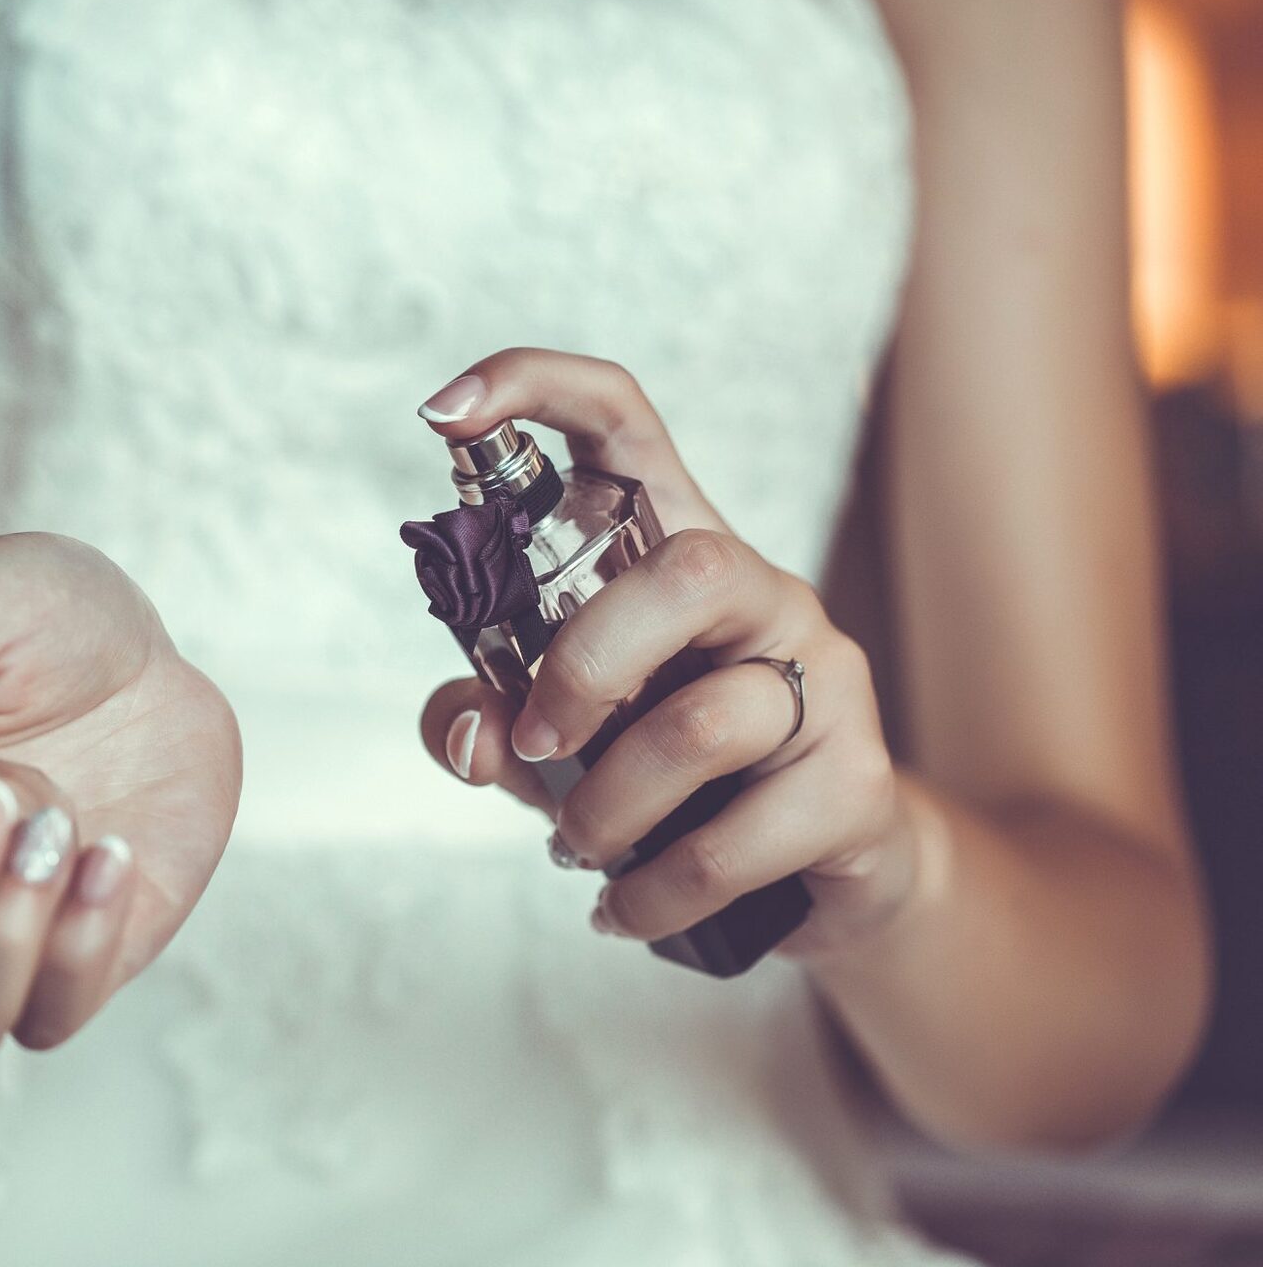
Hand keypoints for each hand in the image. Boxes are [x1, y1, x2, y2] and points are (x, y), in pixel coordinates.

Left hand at [417, 349, 917, 955]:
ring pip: (703, 724)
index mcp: (670, 553)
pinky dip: (652, 892)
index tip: (441, 414)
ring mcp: (824, 681)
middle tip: (537, 742)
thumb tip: (466, 731)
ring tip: (578, 850)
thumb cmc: (664, 785)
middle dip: (585, 667)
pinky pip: (733, 841)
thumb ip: (482, 723)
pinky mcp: (856, 783)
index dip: (535, 389)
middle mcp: (759, 594)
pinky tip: (623, 910)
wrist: (816, 881)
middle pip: (692, 568)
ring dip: (605, 811)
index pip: (622, 424)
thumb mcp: (550, 746)